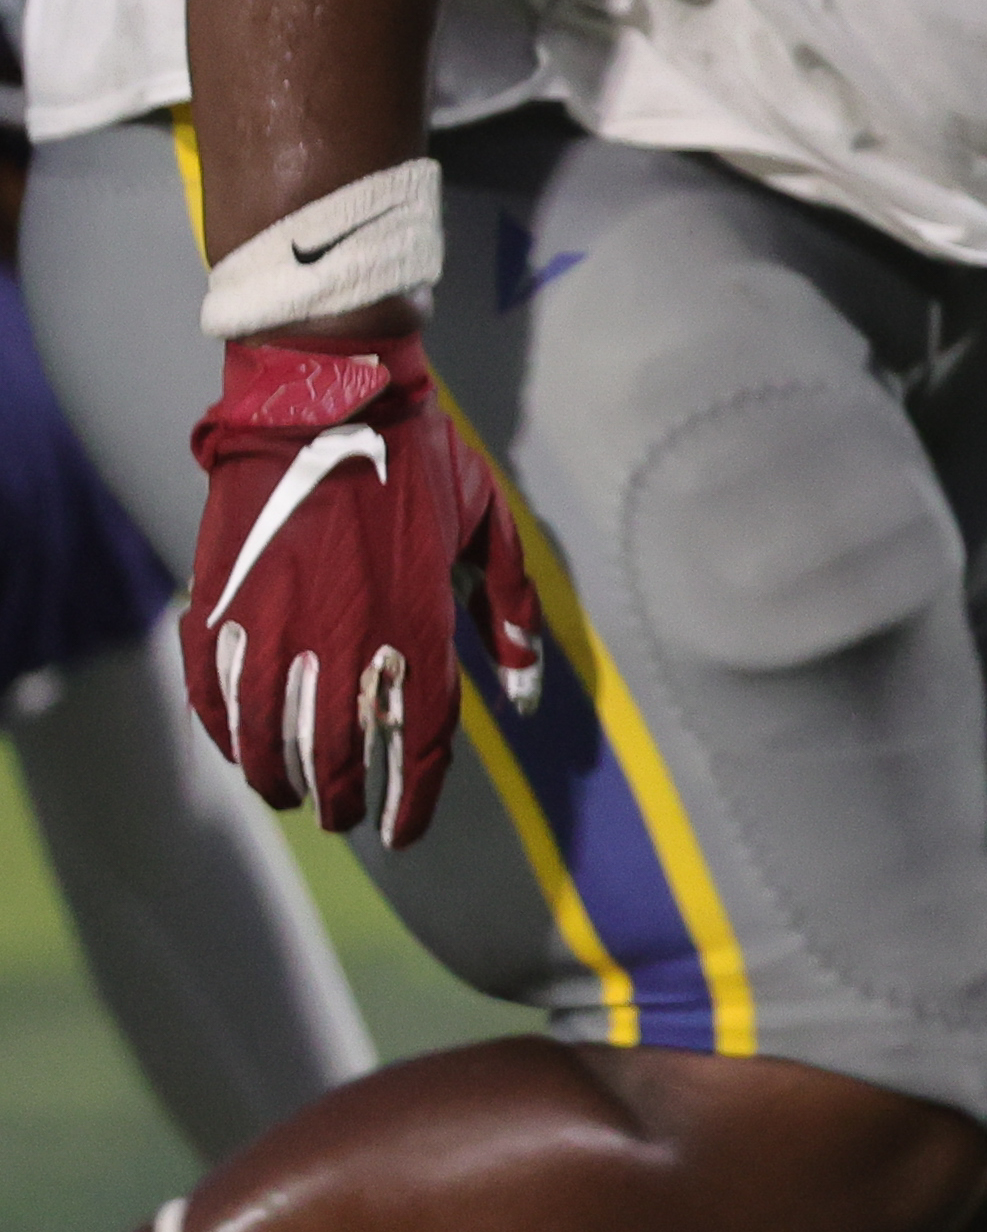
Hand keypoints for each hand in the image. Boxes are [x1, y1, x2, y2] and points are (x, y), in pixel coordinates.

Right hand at [183, 323, 546, 847]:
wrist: (329, 398)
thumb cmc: (421, 461)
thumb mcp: (489, 527)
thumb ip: (512, 611)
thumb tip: (526, 692)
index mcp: (417, 625)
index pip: (420, 744)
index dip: (411, 801)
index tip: (402, 833)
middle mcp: (344, 640)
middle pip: (339, 756)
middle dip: (344, 800)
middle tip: (346, 817)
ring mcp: (273, 627)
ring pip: (266, 740)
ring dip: (278, 780)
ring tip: (292, 795)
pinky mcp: (219, 607)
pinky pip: (214, 696)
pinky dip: (225, 734)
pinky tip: (239, 746)